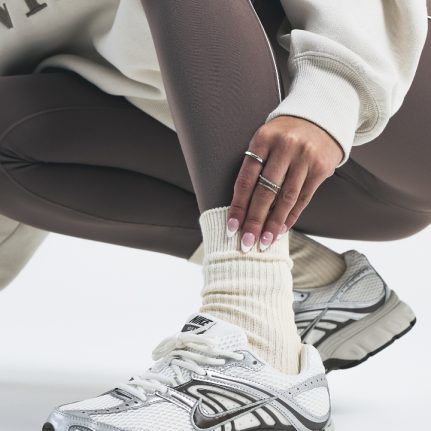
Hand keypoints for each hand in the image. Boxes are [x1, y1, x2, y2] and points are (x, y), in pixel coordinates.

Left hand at [227, 116, 342, 251]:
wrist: (321, 118)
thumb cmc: (284, 134)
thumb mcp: (265, 140)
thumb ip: (254, 167)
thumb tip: (242, 207)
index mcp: (263, 139)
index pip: (246, 179)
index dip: (238, 206)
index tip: (232, 227)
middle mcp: (284, 147)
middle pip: (265, 192)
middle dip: (254, 221)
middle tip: (247, 243)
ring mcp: (305, 157)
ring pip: (285, 199)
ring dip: (273, 224)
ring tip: (264, 241)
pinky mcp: (321, 168)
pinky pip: (303, 198)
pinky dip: (291, 216)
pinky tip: (282, 229)